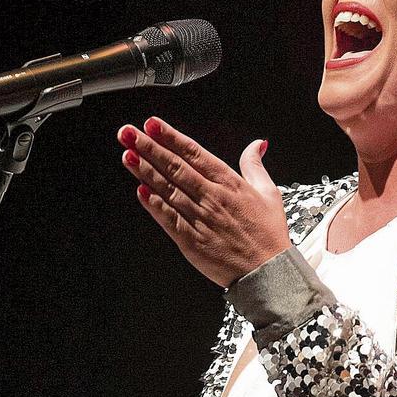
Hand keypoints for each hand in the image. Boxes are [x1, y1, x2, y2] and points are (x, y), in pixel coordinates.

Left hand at [117, 116, 290, 287]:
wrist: (268, 272)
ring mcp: (200, 218)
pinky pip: (169, 218)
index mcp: (229, 183)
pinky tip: (140, 191)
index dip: (171, 137)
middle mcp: (212, 197)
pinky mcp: (191, 240)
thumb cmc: (268, 235)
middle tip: (129, 132)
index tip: (152, 124)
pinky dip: (154, 204)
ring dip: (145, 171)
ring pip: (168, 189)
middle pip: (175, 167)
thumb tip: (256, 144)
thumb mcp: (269, 193)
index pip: (194, 153)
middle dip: (149, 148)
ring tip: (128, 155)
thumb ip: (254, 166)